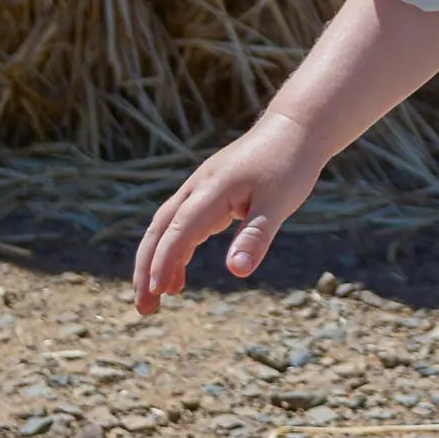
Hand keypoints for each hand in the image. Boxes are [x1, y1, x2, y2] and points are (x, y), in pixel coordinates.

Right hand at [132, 112, 325, 315]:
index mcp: (212, 190)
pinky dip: (174, 250)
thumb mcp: (278, 204)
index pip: (179, 231)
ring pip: (165, 227)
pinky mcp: (208, 193)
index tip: (157, 292)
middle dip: (146, 269)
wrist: (294, 129)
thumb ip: (255, 237)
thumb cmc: (289, 166)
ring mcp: (200, 189)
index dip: (164, 262)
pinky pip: (181, 224)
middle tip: (144, 308)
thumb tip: (236, 272)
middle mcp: (198, 188)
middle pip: (160, 230)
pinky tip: (178, 275)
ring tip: (156, 298)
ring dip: (156, 261)